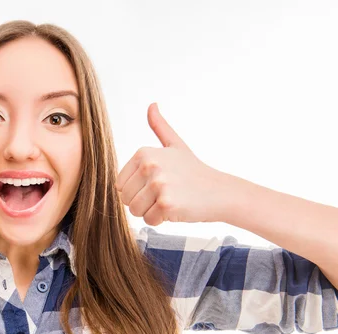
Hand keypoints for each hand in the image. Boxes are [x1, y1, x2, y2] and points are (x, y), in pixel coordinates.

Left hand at [116, 103, 231, 225]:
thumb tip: (152, 105)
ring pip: (134, 211)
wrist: (220, 191)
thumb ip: (159, 126)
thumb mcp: (175, 145)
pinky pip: (148, 220)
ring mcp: (158, 184)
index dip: (136, 190)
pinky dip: (160, 220)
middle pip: (125, 198)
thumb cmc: (194, 171)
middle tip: (164, 194)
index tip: (156, 184)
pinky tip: (176, 209)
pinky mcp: (166, 204)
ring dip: (150, 212)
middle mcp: (149, 166)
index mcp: (144, 153)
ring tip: (170, 201)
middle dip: (142, 202)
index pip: (120, 185)